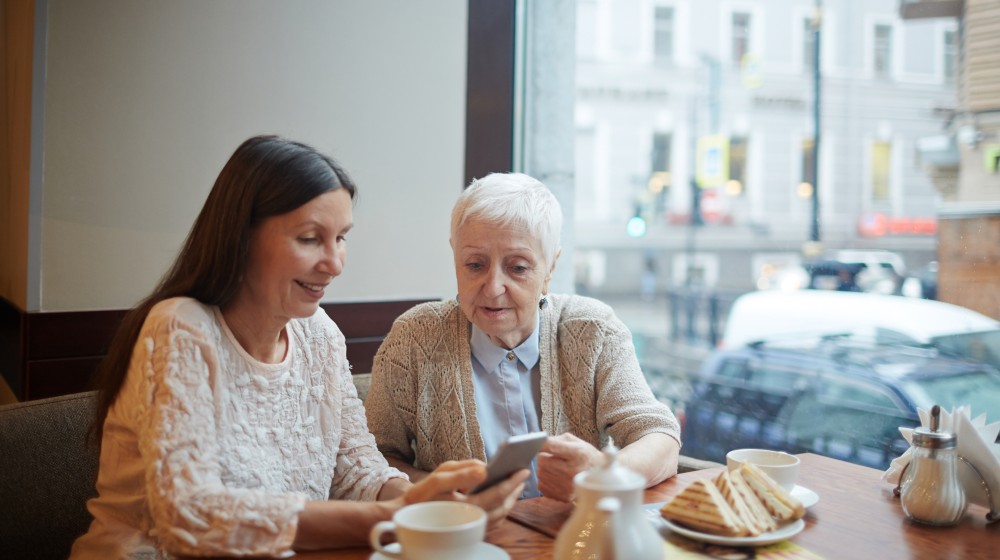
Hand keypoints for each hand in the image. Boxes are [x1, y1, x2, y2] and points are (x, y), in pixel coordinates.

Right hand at [403, 460, 527, 527]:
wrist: (406, 517)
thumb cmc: (423, 494)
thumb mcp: (438, 477)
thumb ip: (462, 472)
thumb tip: (485, 468)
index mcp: (464, 508)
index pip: (495, 495)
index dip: (511, 481)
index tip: (523, 470)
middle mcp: (470, 521)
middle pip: (502, 507)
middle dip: (515, 491)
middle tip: (523, 474)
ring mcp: (471, 528)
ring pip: (499, 517)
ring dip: (510, 500)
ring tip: (516, 484)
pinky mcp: (469, 530)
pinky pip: (492, 521)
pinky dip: (501, 509)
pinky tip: (503, 496)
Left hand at [536, 433, 602, 501]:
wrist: (600, 477)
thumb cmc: (585, 456)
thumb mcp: (575, 442)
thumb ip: (554, 439)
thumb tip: (532, 436)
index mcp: (577, 453)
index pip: (551, 446)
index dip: (540, 443)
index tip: (535, 442)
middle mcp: (573, 471)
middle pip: (542, 460)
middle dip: (544, 457)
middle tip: (553, 458)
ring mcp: (568, 486)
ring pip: (540, 473)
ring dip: (544, 469)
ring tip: (557, 468)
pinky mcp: (564, 496)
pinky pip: (542, 485)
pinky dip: (546, 480)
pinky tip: (557, 478)